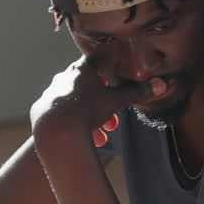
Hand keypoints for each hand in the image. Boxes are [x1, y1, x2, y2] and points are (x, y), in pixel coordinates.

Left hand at [29, 57, 164, 145]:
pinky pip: (61, 116)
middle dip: (102, 104)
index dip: (109, 73)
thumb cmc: (87, 109)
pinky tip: (84, 139)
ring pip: (75, 104)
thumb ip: (137, 93)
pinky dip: (74, 126)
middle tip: (113, 120)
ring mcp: (50, 94)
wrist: (55, 130)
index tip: (116, 85)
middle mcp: (62, 78)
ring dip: (90, 119)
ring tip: (102, 136)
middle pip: (87, 87)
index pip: (96, 64)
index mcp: (80, 70)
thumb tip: (163, 84)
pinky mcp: (41, 111)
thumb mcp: (115, 101)